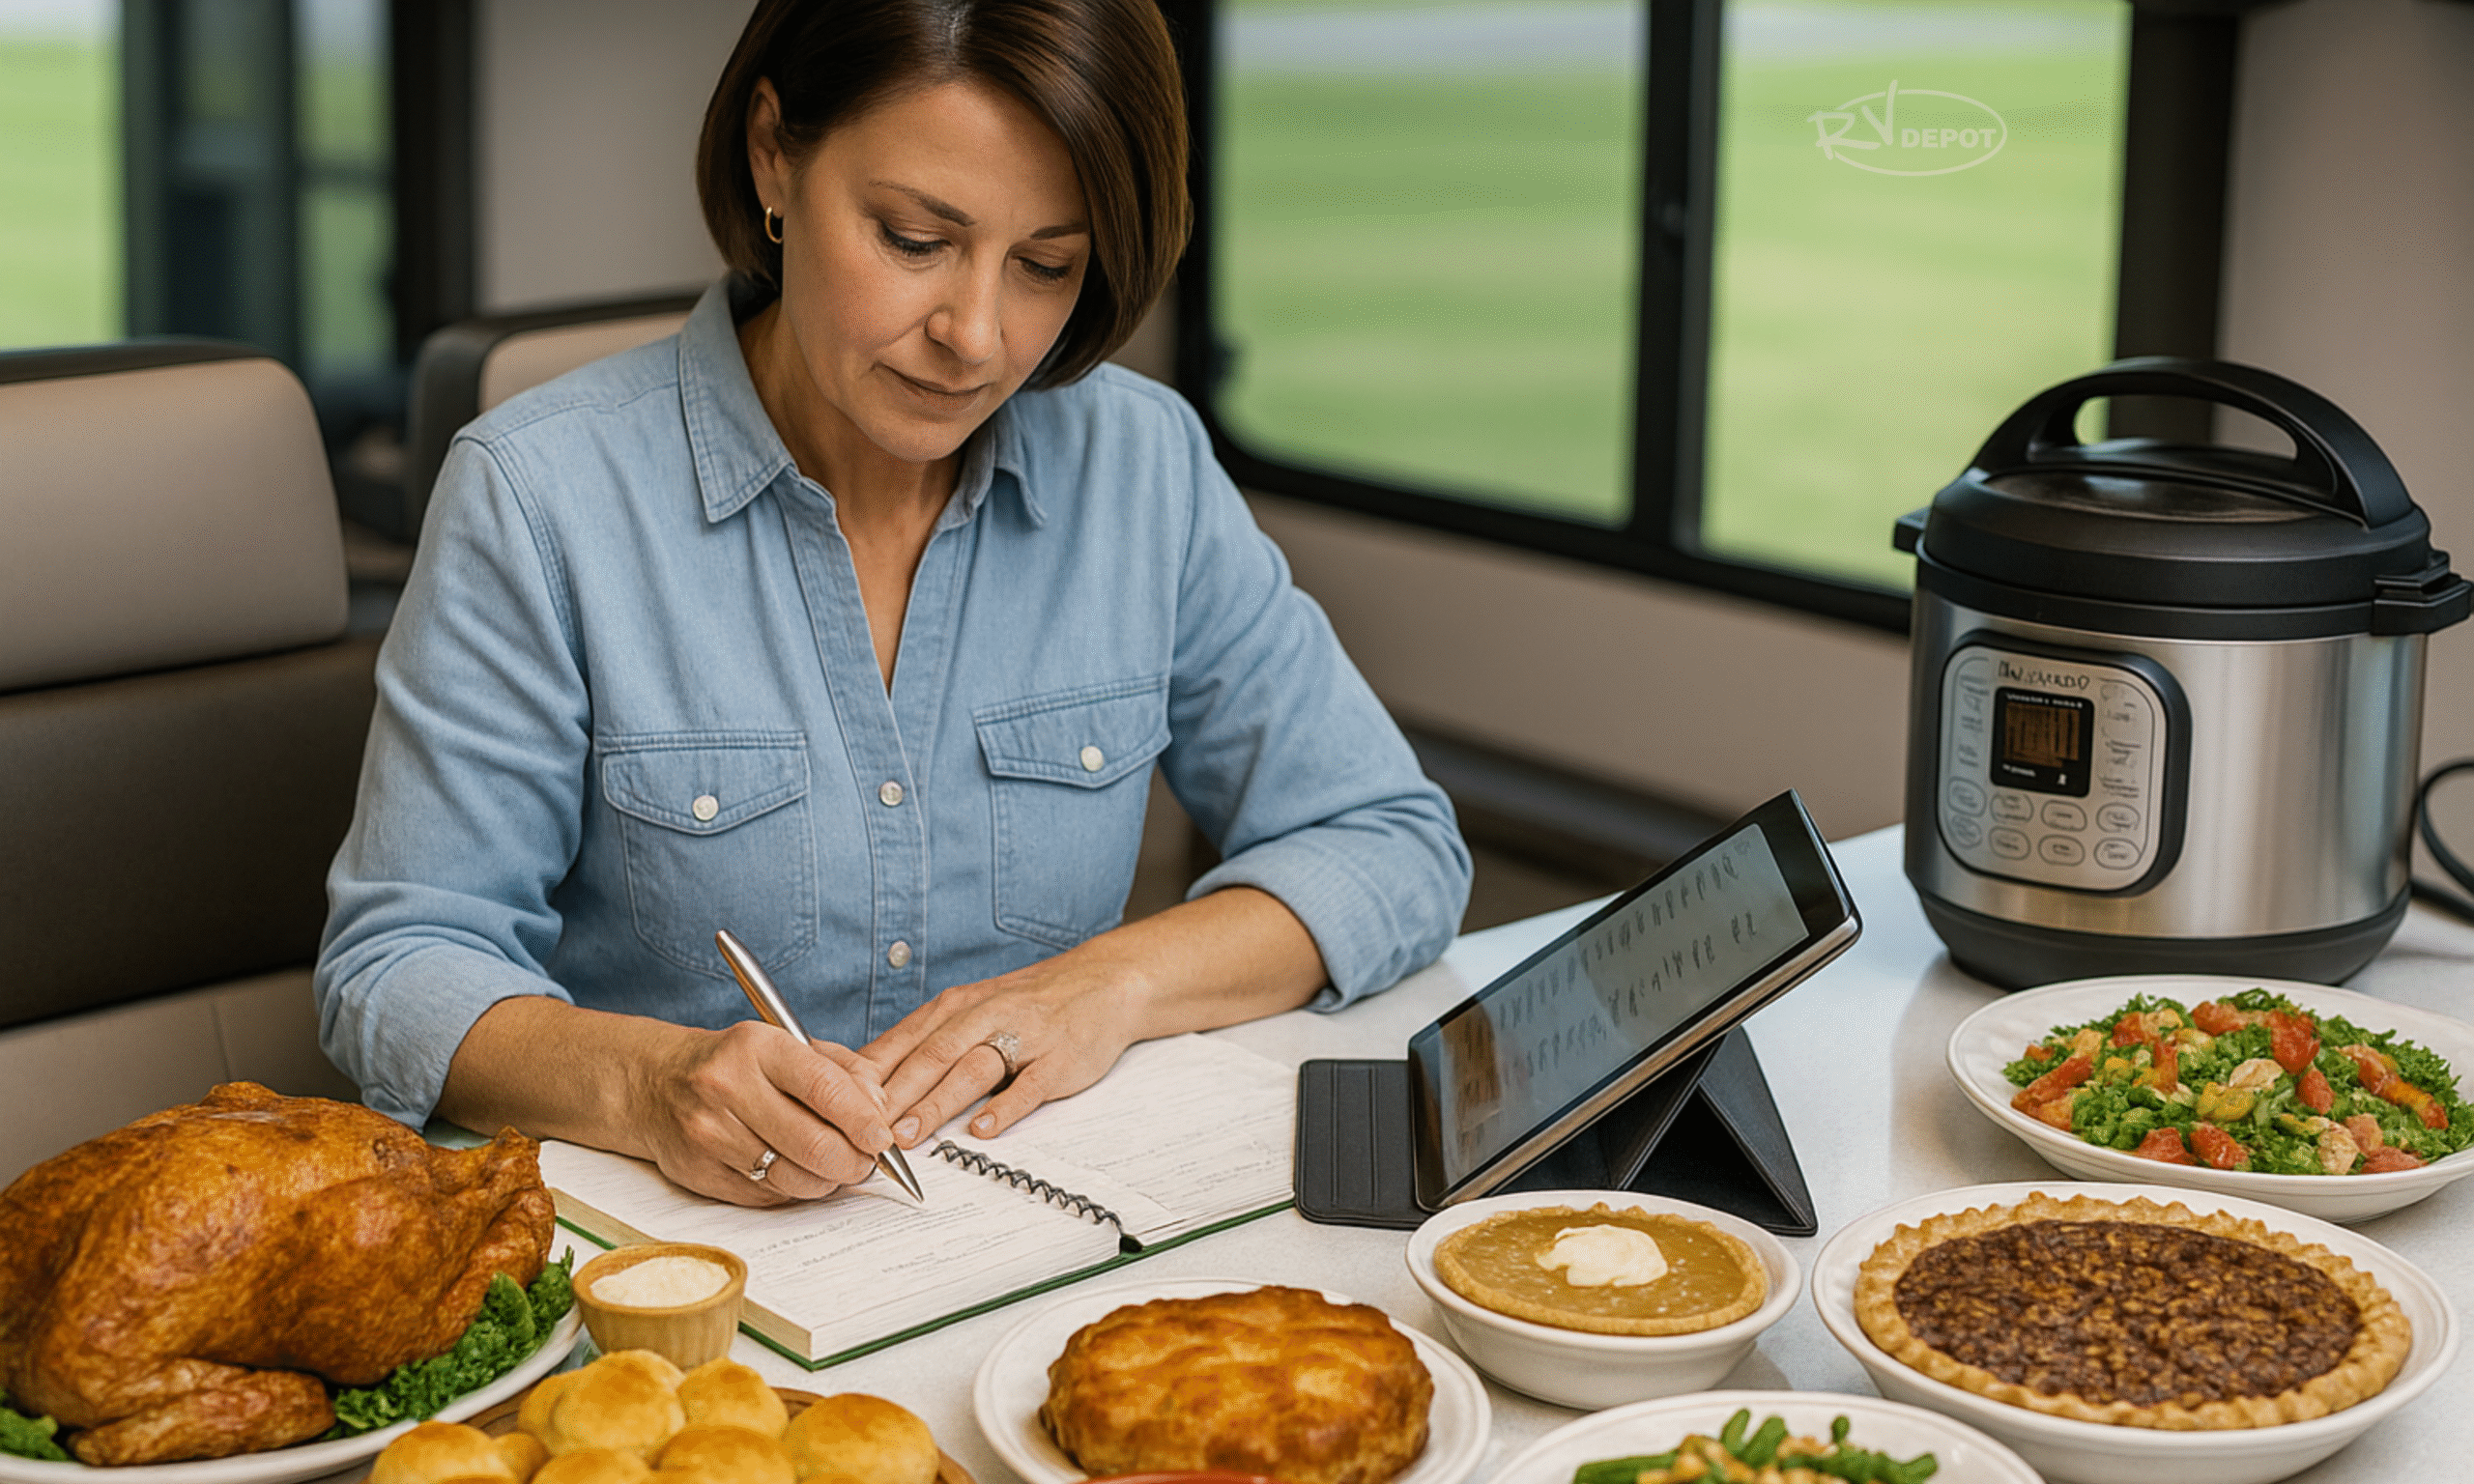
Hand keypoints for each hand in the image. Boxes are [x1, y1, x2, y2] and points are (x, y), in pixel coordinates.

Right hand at [630, 1020, 896, 1206]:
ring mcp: (709, 1134)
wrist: (655, 1084)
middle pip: (814, 1145)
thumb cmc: (735, 1064)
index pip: (825, 1089)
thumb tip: (880, 1108)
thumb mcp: (787, 1045)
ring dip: (827, 1181)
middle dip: (854, 1161)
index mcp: (757, 1048)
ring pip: (793, 1178)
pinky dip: (793, 1189)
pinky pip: (766, 1196)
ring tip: (835, 1168)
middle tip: (866, 1161)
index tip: (883, 1138)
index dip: (864, 1121)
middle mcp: (728, 1089)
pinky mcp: (699, 1172)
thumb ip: (842, 1070)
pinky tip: (796, 1171)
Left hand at [862, 949, 1147, 1146]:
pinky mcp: (1058, 1059)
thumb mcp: (970, 1010)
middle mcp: (984, 1016)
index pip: (902, 1043)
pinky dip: (1004, 1108)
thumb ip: (926, 1042)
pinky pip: (1029, 1086)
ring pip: (971, 1070)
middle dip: (893, 1096)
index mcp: (955, 1007)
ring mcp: (1023, 1037)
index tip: (837, 1106)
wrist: (1102, 982)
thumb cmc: (1028, 1004)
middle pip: (929, 1057)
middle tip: (862, 1129)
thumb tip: (867, 1078)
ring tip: (907, 1135)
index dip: (868, 1077)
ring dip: (936, 1103)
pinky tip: (982, 1129)